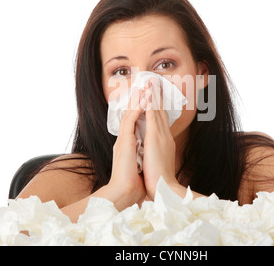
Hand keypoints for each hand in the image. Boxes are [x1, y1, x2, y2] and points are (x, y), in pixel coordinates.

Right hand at [108, 86, 146, 206]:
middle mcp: (126, 138)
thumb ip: (142, 153)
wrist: (126, 191)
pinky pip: (131, 120)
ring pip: (131, 114)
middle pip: (134, 113)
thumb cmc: (135, 180)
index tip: (149, 96)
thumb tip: (149, 150)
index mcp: (131, 142)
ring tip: (145, 85)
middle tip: (147, 83)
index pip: (138, 121)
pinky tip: (143, 99)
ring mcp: (124, 139)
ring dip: (138, 99)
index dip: (144, 108)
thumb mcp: (141, 162)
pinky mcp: (124, 141)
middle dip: (141, 98)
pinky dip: (137, 109)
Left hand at [141, 78, 178, 199]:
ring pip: (157, 110)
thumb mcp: (158, 162)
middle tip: (156, 82)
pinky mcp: (154, 137)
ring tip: (152, 81)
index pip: (160, 120)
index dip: (158, 107)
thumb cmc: (158, 179)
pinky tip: (149, 94)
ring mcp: (160, 135)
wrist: (162, 188)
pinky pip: (152, 116)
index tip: (156, 95)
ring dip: (154, 95)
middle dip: (158, 96)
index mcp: (164, 142)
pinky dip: (151, 104)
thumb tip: (153, 149)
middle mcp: (164, 135)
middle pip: (161, 111)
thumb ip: (156, 152)